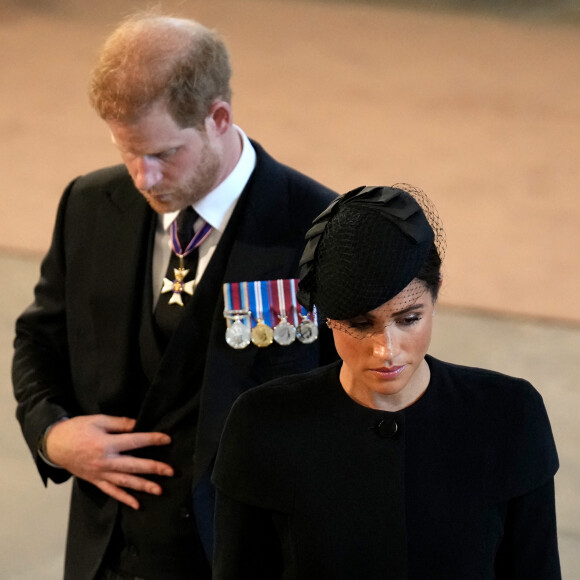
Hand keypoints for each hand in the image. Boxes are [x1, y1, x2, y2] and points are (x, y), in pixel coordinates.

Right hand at [45, 414, 173, 509]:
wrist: (55, 446)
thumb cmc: (78, 429)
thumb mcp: (98, 420)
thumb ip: (119, 423)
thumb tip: (138, 424)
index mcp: (107, 443)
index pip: (134, 441)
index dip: (152, 439)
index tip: (167, 439)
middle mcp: (106, 461)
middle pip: (133, 465)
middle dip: (153, 468)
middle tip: (171, 471)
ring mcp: (101, 474)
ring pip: (125, 482)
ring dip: (143, 486)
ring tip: (159, 490)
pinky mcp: (96, 481)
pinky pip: (112, 492)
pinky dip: (124, 499)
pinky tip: (137, 505)